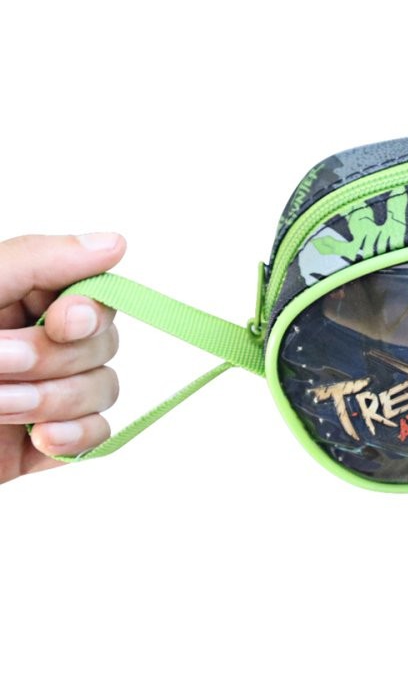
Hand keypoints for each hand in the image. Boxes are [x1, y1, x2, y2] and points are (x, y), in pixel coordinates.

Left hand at [0, 233, 125, 483]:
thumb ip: (37, 261)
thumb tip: (115, 242)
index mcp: (13, 298)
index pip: (92, 291)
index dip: (90, 308)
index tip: (60, 320)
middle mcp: (33, 341)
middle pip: (103, 341)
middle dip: (55, 360)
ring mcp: (41, 393)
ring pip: (103, 387)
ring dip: (55, 399)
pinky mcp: (41, 444)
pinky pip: (97, 434)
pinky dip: (76, 437)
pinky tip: (41, 439)